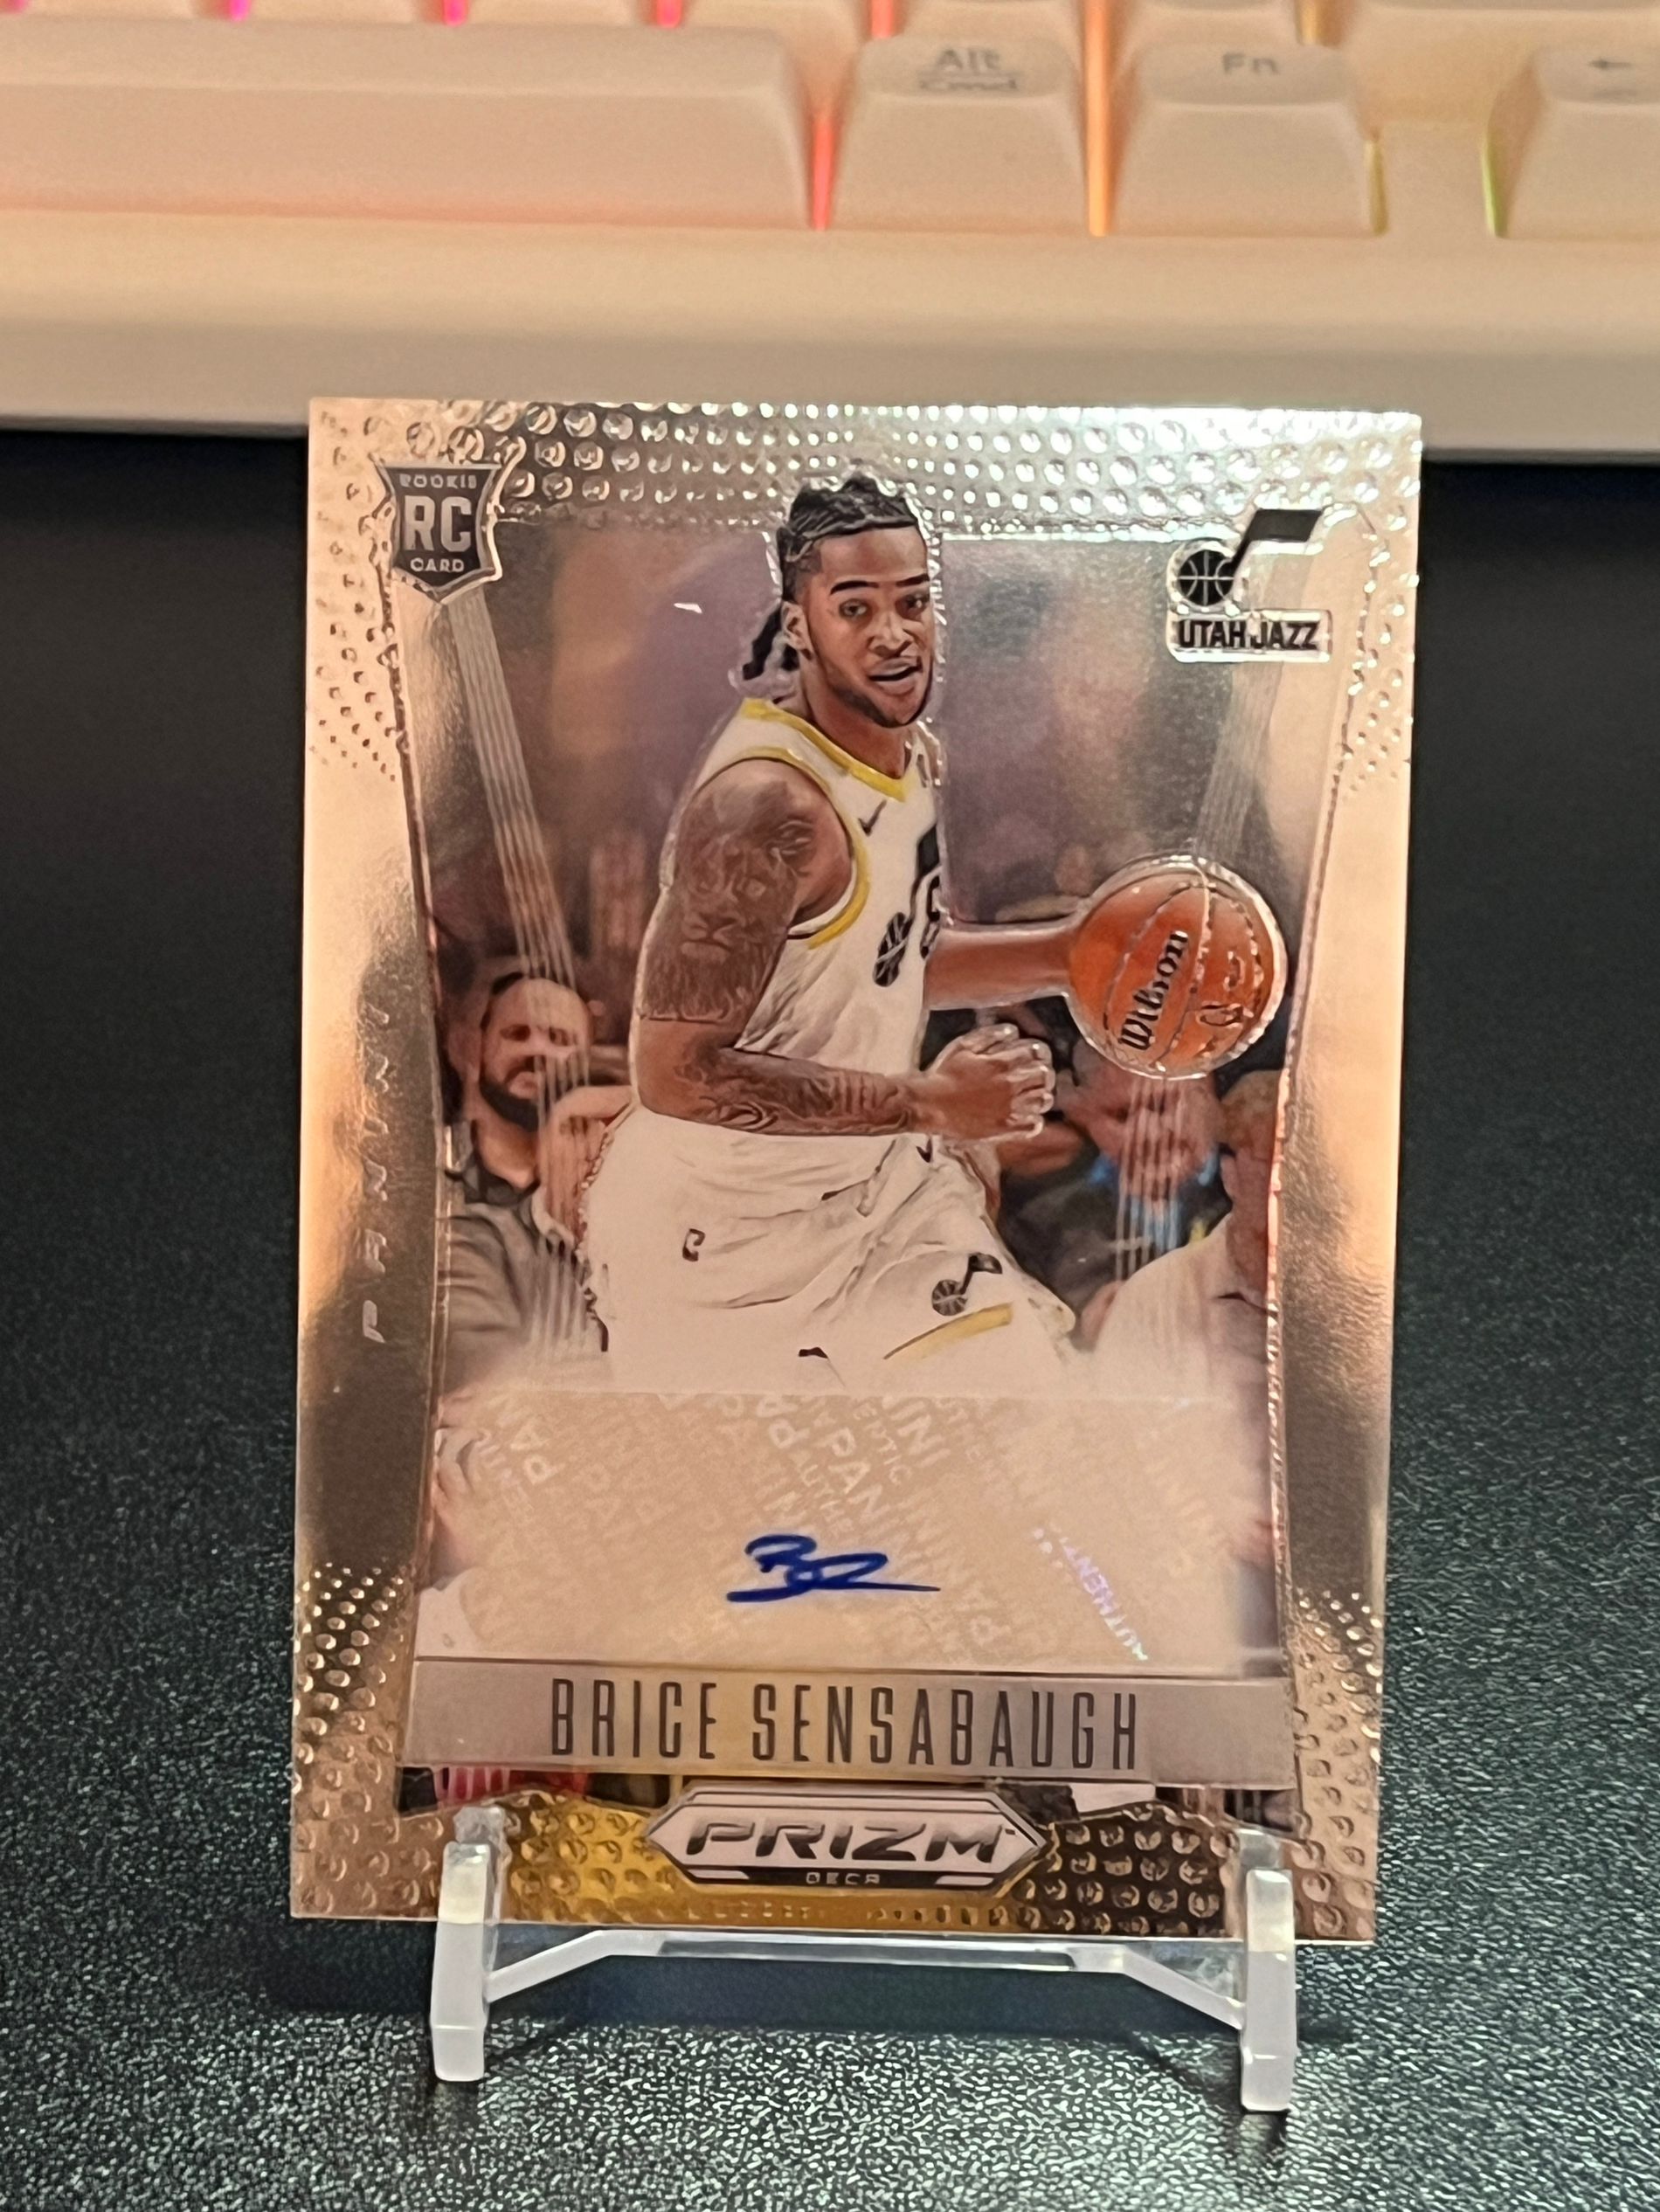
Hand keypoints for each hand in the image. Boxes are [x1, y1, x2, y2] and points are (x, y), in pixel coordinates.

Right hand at [911, 1024, 1054, 1141]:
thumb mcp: (963, 1046)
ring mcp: (1010, 1108)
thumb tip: (1013, 1031)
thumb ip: (990, 1036)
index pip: (1036, 1052)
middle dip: (1043, 1073)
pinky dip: (1034, 1120)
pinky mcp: (1005, 1128)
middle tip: (1036, 1076)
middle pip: (1044, 1076)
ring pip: (1043, 1100)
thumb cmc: (943, 1074)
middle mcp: (1011, 1085)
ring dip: (1041, 1095)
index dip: (1038, 1052)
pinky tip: (1026, 1117)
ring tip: (1032, 1096)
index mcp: (1001, 1064)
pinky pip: (1034, 1125)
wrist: (929, 1105)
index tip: (1033, 1056)